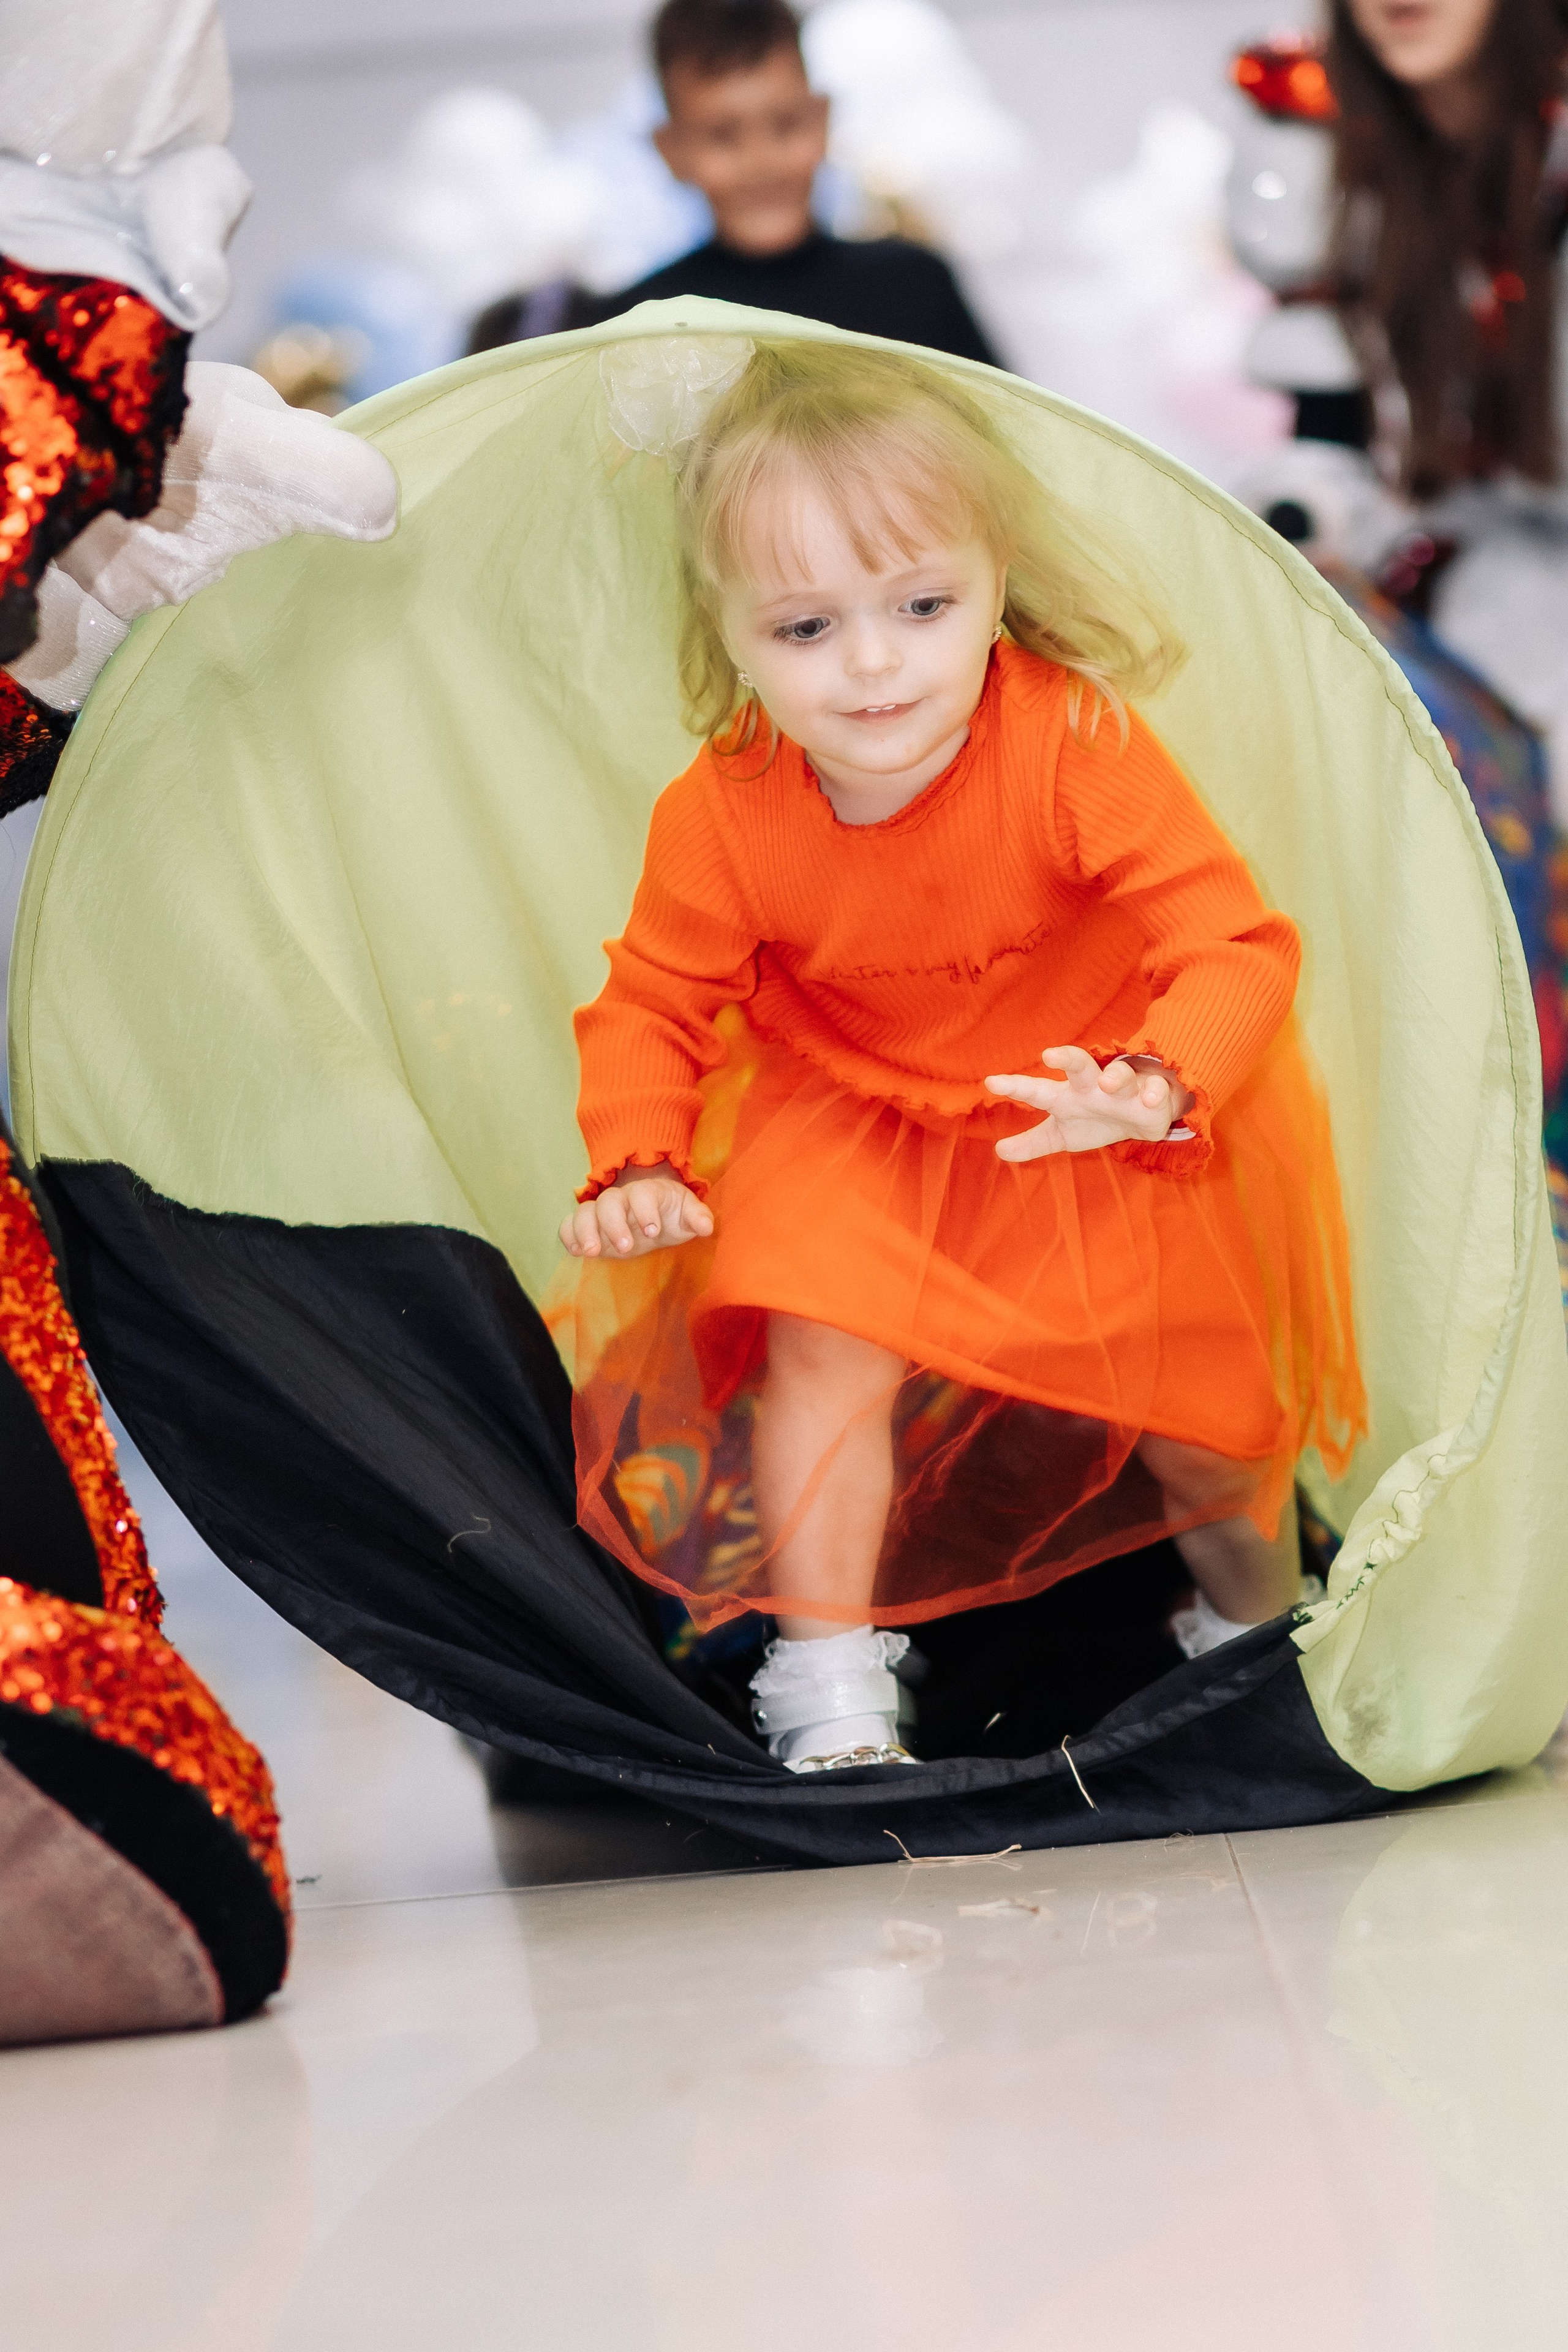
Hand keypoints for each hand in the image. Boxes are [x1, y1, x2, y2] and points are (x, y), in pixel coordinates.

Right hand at [560, 1163, 714, 1257]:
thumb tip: (706, 1227)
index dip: (645, 1211)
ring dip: (585, 1231)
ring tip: (591, 1253)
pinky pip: (569, 1224)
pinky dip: (568, 1236)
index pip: (642, 1194)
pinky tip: (576, 1252)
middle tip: (624, 1248)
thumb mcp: (687, 1214)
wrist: (652, 1216)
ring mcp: (601, 1212)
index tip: (652, 1232)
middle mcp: (621, 1199)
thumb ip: (697, 1218)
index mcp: (647, 1193)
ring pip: (584, 1211)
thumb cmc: (671, 1214)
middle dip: (614, 1224)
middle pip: (609, 1202)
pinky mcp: (588, 1226)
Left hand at [986, 1045, 1192, 1161]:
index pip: (1038, 1090)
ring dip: (1117, 1077)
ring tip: (1109, 1083)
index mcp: (1067, 1096)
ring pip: (1121, 1074)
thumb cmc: (1094, 1119)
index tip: (991, 1082)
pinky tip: (1148, 1100)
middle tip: (1049, 1054)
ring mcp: (1124, 1088)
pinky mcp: (1153, 1096)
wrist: (1139, 1119)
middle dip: (1066, 1058)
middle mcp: (1092, 1085)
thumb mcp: (1062, 1134)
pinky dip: (1153, 1094)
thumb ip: (1032, 1142)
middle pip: (1079, 1065)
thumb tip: (999, 1151)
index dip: (1015, 1087)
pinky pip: (1155, 1090)